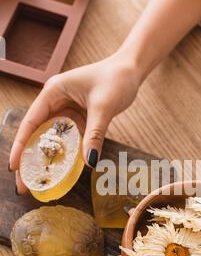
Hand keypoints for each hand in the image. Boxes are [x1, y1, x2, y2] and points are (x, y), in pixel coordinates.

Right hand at [9, 50, 140, 192]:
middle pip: (36, 133)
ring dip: (46, 159)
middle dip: (29, 159)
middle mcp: (55, 101)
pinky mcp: (77, 118)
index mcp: (53, 92)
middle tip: (24, 185)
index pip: (31, 122)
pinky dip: (64, 154)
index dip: (20, 145)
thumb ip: (95, 134)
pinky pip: (67, 139)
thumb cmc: (116, 79)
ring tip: (39, 182)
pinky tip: (61, 172)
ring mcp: (66, 110)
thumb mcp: (104, 107)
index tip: (14, 166)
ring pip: (51, 139)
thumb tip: (89, 161)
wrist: (131, 70)